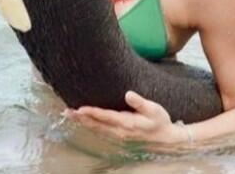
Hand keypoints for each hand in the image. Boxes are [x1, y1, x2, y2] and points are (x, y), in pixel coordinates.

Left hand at [65, 90, 184, 145]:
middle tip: (67, 112)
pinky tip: (83, 121)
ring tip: (70, 115)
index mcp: (128, 123)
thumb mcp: (154, 110)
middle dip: (81, 118)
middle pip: (97, 124)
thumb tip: (128, 94)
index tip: (80, 109)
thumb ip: (140, 102)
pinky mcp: (119, 135)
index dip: (92, 113)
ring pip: (97, 129)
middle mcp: (120, 131)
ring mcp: (119, 135)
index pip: (106, 117)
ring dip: (83, 123)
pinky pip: (101, 131)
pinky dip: (91, 126)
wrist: (167, 140)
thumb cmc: (160, 121)